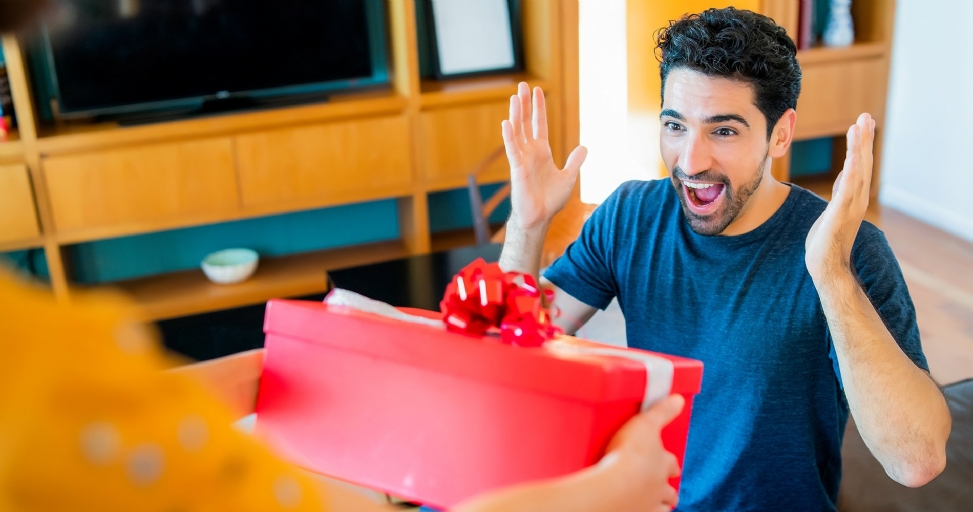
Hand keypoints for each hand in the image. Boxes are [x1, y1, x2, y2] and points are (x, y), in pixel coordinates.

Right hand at [501, 82, 587, 230]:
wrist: (540, 217)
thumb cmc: (550, 200)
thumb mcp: (568, 177)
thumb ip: (575, 162)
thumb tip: (584, 147)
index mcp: (542, 152)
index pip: (539, 125)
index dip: (539, 108)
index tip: (537, 91)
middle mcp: (530, 152)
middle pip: (526, 123)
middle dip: (525, 105)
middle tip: (522, 86)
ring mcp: (522, 159)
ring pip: (518, 132)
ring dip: (516, 115)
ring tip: (515, 97)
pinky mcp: (517, 169)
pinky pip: (512, 150)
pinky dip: (509, 137)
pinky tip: (506, 123)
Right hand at [603, 394, 684, 510]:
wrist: (613, 487)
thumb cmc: (629, 454)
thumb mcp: (644, 424)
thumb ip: (661, 412)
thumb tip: (679, 399)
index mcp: (663, 464)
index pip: (672, 464)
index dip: (670, 464)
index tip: (670, 464)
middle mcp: (660, 487)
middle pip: (670, 492)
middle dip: (668, 489)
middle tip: (659, 486)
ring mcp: (649, 505)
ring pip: (661, 508)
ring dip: (659, 504)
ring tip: (651, 502)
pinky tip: (636, 510)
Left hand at [805, 113, 875, 281]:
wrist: (827, 266)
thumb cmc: (827, 240)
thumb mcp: (833, 208)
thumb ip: (841, 192)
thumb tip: (846, 173)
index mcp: (852, 196)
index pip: (859, 165)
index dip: (861, 144)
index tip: (861, 123)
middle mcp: (857, 199)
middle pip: (863, 163)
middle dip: (864, 139)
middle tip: (866, 116)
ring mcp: (852, 206)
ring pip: (859, 171)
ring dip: (860, 148)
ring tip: (861, 126)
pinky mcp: (842, 215)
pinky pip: (848, 189)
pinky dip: (853, 172)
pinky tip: (854, 156)